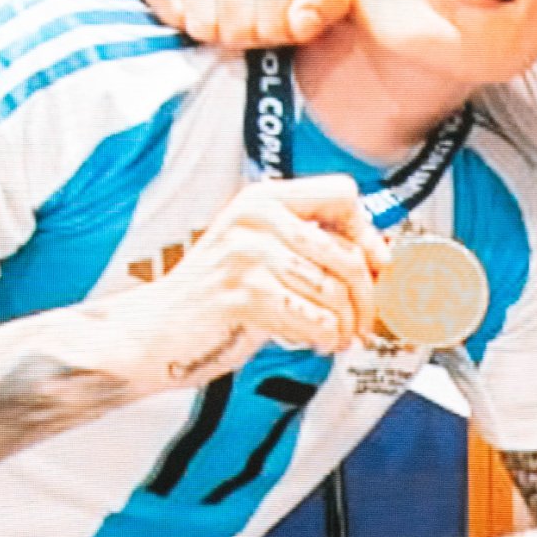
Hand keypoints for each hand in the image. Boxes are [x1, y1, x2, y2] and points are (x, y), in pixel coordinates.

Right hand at [132, 177, 384, 368]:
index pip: (343, 195)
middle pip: (348, 254)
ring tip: (339, 335)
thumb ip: (310, 245)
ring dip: (347, 324)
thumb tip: (381, 261)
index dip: (368, 233)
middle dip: (368, 298)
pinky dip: (325, 339)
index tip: (376, 265)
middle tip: (367, 321)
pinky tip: (316, 342)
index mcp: (263, 199)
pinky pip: (317, 320)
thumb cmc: (214, 294)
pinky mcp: (247, 295)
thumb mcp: (258, 250)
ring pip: (335, 292)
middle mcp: (256, 219)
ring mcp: (249, 254)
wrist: (154, 329)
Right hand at [140, 0, 348, 49]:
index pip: (274, 30)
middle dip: (254, 35)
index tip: (291, 19)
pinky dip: (173, 7)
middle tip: (265, 16)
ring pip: (199, 22)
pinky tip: (202, 1)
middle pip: (235, 32)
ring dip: (219, 28)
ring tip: (239, 9)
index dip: (286, 35)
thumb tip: (300, 23)